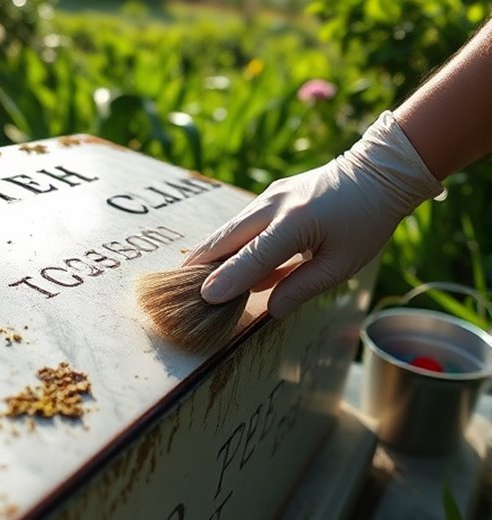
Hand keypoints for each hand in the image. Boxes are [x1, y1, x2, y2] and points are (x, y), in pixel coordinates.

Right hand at [183, 111, 442, 317]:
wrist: (378, 172)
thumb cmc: (367, 220)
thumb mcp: (342, 263)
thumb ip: (303, 286)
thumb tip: (271, 310)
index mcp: (296, 223)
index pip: (254, 257)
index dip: (228, 279)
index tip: (203, 297)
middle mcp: (276, 205)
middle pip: (227, 237)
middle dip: (202, 261)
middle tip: (178, 283)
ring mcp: (272, 195)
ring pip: (230, 228)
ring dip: (210, 251)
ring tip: (190, 274)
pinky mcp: (273, 194)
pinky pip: (244, 223)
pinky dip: (230, 242)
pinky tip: (223, 260)